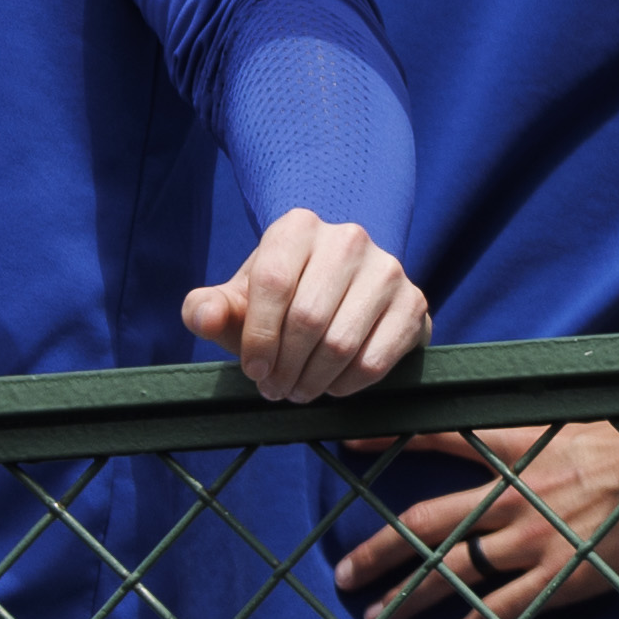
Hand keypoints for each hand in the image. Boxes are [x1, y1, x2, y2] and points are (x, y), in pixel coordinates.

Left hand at [187, 213, 424, 400]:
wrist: (343, 298)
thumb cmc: (279, 302)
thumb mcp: (238, 302)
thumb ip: (206, 308)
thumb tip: (204, 316)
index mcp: (298, 227)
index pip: (273, 283)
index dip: (258, 336)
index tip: (252, 371)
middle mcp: (348, 239)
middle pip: (308, 317)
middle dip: (285, 366)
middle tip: (275, 390)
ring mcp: (388, 268)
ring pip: (342, 342)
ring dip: (313, 380)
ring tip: (298, 391)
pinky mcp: (414, 301)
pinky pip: (376, 358)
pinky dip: (348, 384)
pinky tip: (332, 385)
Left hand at [335, 415, 618, 618]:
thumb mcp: (615, 397)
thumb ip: (591, 380)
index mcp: (526, 444)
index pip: (443, 435)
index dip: (393, 439)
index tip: (351, 444)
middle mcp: (517, 494)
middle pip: (427, 523)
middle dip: (378, 551)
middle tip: (345, 574)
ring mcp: (537, 538)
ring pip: (452, 572)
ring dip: (407, 598)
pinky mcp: (565, 575)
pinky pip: (503, 610)